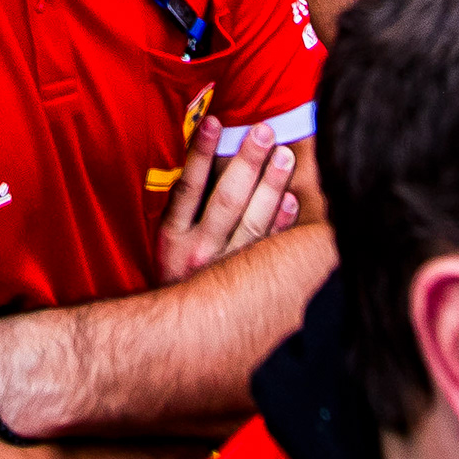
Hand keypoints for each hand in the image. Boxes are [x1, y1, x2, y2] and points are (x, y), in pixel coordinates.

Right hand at [152, 90, 298, 284]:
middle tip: (265, 132)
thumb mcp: (164, 245)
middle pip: (226, 200)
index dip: (200, 153)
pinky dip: (281, 225)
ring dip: (270, 187)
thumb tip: (201, 157)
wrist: (176, 336)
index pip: (187, 187)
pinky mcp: (248, 285)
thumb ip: (180, 210)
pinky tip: (293, 201)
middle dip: (247, 163)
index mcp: (173, 238)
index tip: (213, 122)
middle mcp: (198, 253)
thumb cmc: (174, 277)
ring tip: (285, 156)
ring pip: (252, 223)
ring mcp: (225, 270)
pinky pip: (268, 250)